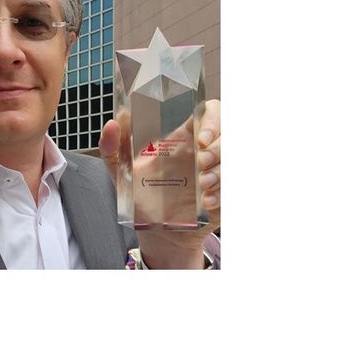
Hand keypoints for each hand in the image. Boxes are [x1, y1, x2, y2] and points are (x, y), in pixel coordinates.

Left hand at [100, 99, 220, 268]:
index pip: (209, 112)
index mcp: (183, 138)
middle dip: (218, 147)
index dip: (212, 119)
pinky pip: (232, 188)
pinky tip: (205, 202)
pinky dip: (222, 193)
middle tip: (201, 162)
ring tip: (203, 184)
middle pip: (226, 134)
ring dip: (221, 170)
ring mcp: (215, 173)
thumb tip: (113, 122)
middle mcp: (203, 152)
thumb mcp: (121, 171)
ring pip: (232, 160)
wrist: (156, 231)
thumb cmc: (141, 195)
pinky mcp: (223, 195)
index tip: (200, 137)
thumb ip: (112, 146)